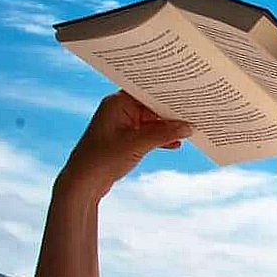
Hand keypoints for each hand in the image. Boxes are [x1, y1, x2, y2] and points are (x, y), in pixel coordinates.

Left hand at [60, 92, 189, 197]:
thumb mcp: (137, 144)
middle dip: (171, 112)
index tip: (188, 96)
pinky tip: (176, 143)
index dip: (168, 94)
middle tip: (194, 113)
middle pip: (152, 106)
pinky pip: (148, 134)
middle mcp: (119, 110)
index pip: (148, 92)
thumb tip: (188, 127)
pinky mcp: (125, 139)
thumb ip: (164, 134)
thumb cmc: (102, 159)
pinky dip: (161, 138)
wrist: (82, 183)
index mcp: (117, 103)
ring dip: (168, 127)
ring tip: (190, 129)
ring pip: (152, 121)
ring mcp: (122, 125)